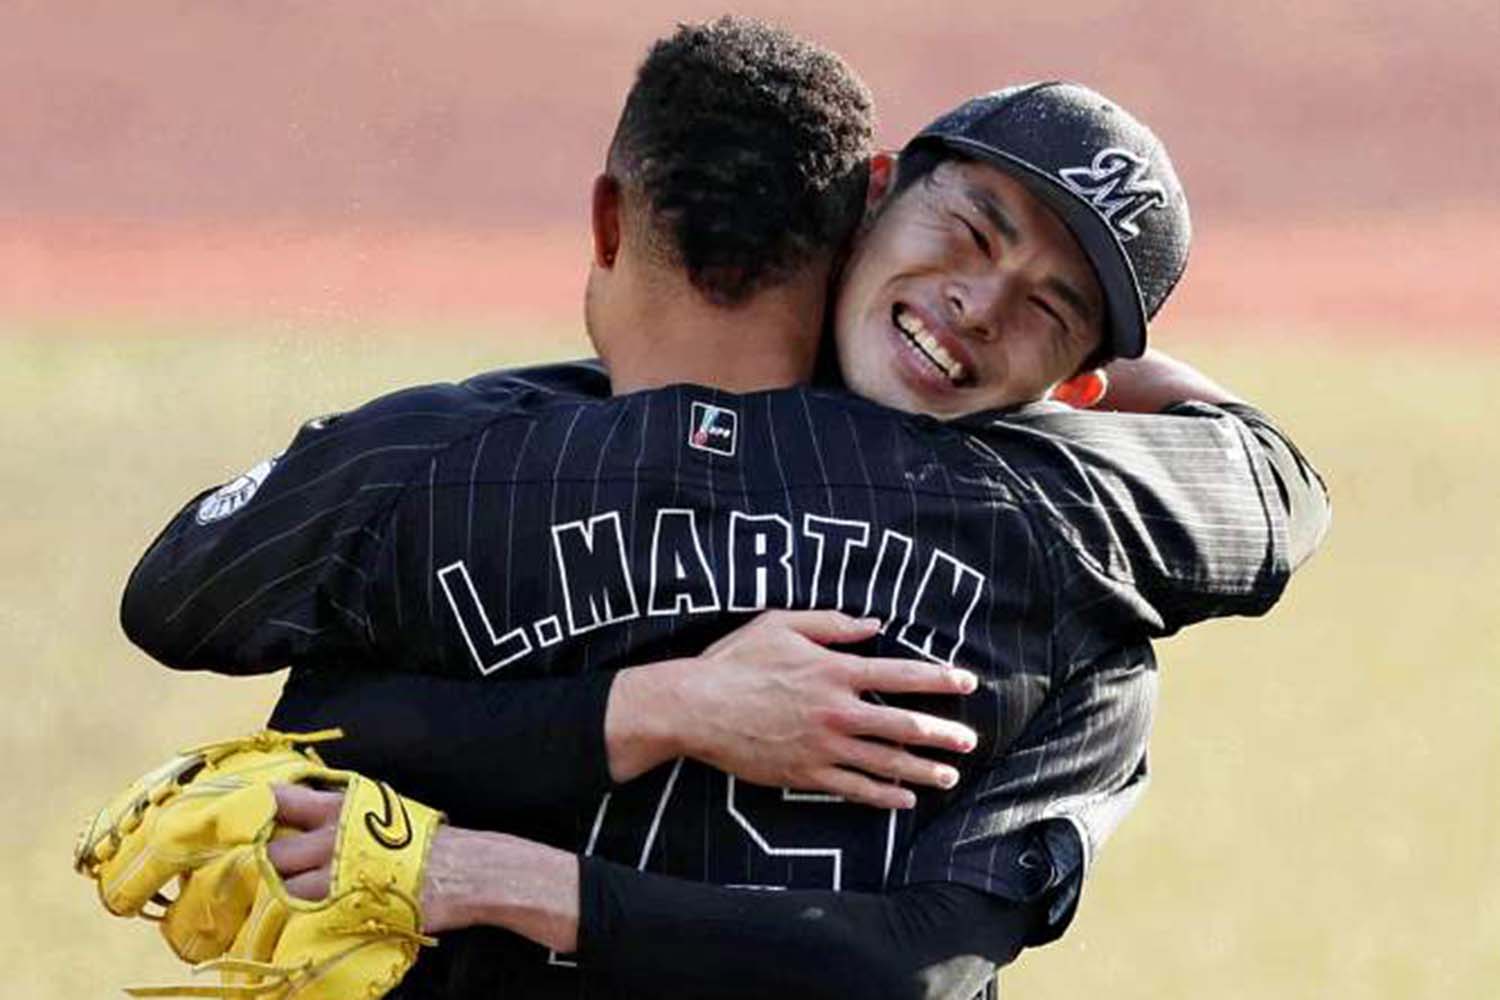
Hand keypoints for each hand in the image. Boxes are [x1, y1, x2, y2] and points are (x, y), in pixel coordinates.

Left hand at [267, 784, 471, 935]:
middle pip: (273, 851)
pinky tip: (298, 913)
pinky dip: (295, 915)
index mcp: (339, 808)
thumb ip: (338, 808)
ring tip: (278, 893)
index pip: (280, 801)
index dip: (256, 811)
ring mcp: (335, 879)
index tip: (245, 820)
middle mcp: (331, 840)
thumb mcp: (380, 807)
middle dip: (262, 859)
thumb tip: (298, 807)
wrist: (463, 871)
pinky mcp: (344, 910)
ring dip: (277, 891)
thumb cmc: (423, 837)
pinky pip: (303, 916)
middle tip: (260, 865)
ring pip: (282, 889)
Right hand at [611, 610, 978, 808]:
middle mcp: (836, 711)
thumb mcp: (780, 624)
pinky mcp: (805, 774)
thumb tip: (874, 623)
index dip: (939, 679)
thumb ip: (831, 624)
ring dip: (922, 769)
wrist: (696, 708)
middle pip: (904, 725)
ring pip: (886, 762)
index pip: (901, 675)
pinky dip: (883, 795)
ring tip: (949, 775)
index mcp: (834, 671)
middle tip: (969, 741)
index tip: (967, 682)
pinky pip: (854, 789)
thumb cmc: (735, 661)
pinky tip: (904, 799)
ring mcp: (823, 747)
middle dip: (943, 734)